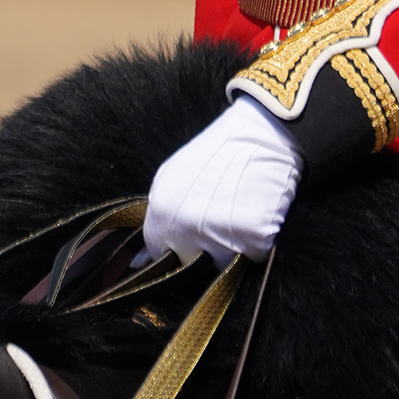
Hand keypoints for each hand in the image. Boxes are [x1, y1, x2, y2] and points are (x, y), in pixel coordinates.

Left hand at [143, 96, 302, 268]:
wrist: (261, 133)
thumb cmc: (217, 153)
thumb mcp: (173, 176)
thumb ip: (157, 218)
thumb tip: (137, 263)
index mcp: (162, 211)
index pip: (159, 253)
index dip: (176, 245)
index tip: (191, 232)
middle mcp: (187, 227)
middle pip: (190, 264)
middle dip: (203, 249)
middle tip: (219, 218)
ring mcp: (221, 234)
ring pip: (223, 265)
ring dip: (232, 248)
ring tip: (238, 213)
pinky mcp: (254, 238)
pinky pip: (253, 256)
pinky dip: (258, 241)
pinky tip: (256, 213)